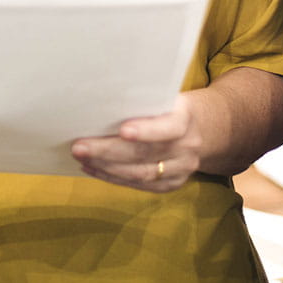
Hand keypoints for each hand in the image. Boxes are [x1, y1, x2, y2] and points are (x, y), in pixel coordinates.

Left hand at [71, 93, 201, 193]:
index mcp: (186, 119)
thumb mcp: (164, 97)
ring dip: (106, 167)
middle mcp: (187, 147)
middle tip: (79, 147)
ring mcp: (181, 169)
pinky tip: (93, 168)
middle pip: (146, 153)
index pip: (169, 127)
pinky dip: (113, 178)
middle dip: (109, 151)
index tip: (122, 130)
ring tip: (82, 157)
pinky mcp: (172, 184)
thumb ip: (142, 102)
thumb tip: (98, 102)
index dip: (147, 130)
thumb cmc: (169, 106)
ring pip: (140, 173)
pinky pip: (140, 185)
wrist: (203, 128)